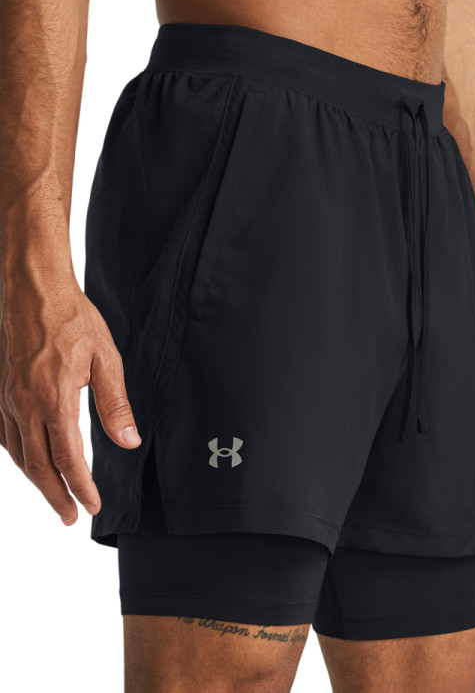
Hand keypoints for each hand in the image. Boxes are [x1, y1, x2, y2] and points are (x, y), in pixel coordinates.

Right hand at [0, 273, 140, 524]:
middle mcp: (24, 404)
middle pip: (38, 465)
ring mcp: (6, 399)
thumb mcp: (106, 359)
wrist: (33, 290)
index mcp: (54, 398)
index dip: (80, 486)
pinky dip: (18, 457)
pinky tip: (28, 463)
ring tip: (54, 498)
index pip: (67, 457)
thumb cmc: (73, 320)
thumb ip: (115, 405)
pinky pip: (4, 435)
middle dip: (56, 496)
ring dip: (36, 481)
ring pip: (18, 454)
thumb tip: (129, 442)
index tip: (92, 505)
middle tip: (71, 518)